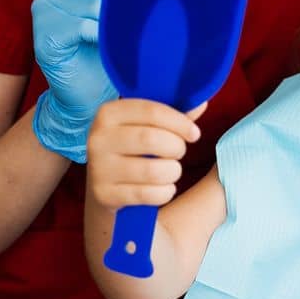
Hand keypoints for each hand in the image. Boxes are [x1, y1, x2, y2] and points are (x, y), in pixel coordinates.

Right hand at [32, 0, 116, 161]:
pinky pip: (83, 27)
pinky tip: (111, 48)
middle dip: (125, 0)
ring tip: (129, 36)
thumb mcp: (114, 14)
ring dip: (116, 23)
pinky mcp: (44, 36)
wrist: (87, 97)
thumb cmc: (104, 53)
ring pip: (94, 6)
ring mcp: (44, 12)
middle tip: (146, 14)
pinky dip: (102, 37)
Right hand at [87, 99, 207, 209]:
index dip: (180, 122)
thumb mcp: (145, 125)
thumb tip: (200, 104)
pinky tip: (163, 187)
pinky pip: (149, 194)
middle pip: (152, 139)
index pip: (152, 111)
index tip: (194, 133)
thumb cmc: (132, 147)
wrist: (104, 184)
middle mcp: (98, 138)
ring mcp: (99, 168)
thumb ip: (172, 114)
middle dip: (176, 147)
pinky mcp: (105, 194)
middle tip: (179, 152)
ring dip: (173, 171)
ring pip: (153, 170)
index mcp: (109, 113)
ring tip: (171, 170)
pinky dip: (165, 192)